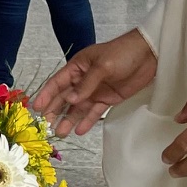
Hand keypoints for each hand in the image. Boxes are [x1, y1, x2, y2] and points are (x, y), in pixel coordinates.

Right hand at [32, 29, 158, 135]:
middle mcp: (83, 80)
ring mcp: (95, 91)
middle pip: (65, 98)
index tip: (36, 108)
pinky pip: (94, 112)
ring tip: (60, 133)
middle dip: (55, 111)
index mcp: (77, 67)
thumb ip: (87, 84)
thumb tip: (70, 100)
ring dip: (69, 120)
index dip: (46, 95)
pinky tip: (80, 130)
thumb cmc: (123, 52)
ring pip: (78, 108)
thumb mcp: (103, 66)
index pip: (57, 83)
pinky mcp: (108, 99)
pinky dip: (87, 121)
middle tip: (46, 126)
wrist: (149, 55)